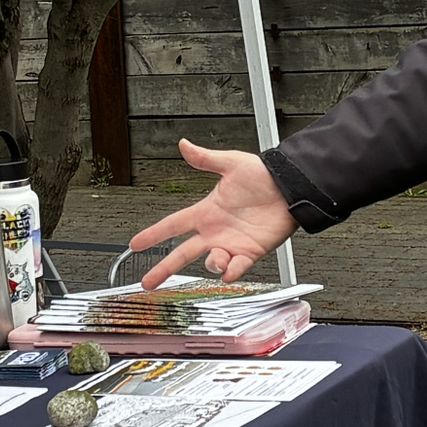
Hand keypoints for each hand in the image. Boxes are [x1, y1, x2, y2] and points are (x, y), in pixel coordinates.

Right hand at [130, 139, 294, 286]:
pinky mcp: (250, 252)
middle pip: (182, 253)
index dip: (154, 234)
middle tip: (148, 282)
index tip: (136, 244)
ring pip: (211, 263)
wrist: (290, 187)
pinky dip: (231, 271)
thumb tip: (184, 144)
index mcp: (206, 211)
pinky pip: (236, 267)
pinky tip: (230, 270)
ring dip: (212, 263)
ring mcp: (231, 243)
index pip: (172, 225)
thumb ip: (205, 158)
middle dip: (163, 268)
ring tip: (218, 257)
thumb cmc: (263, 175)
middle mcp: (215, 230)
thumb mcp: (231, 163)